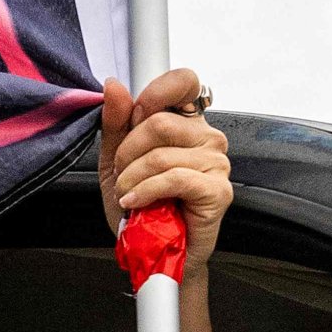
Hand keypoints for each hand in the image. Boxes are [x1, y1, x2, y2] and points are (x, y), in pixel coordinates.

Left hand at [97, 66, 230, 264]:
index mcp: (186, 122)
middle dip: (127, 152)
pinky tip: (136, 203)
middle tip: (123, 175)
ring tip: (129, 194)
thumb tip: (113, 85)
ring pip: (161, 153)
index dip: (154, 94)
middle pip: (159, 122)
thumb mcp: (116, 160)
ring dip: (132, 178)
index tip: (134, 118)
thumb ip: (116, 123)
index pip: (183, 81)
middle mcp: (207, 137)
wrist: (151, 250)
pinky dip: (145, 191)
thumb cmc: (140, 204)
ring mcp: (217, 163)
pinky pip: (173, 178)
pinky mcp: (218, 191)